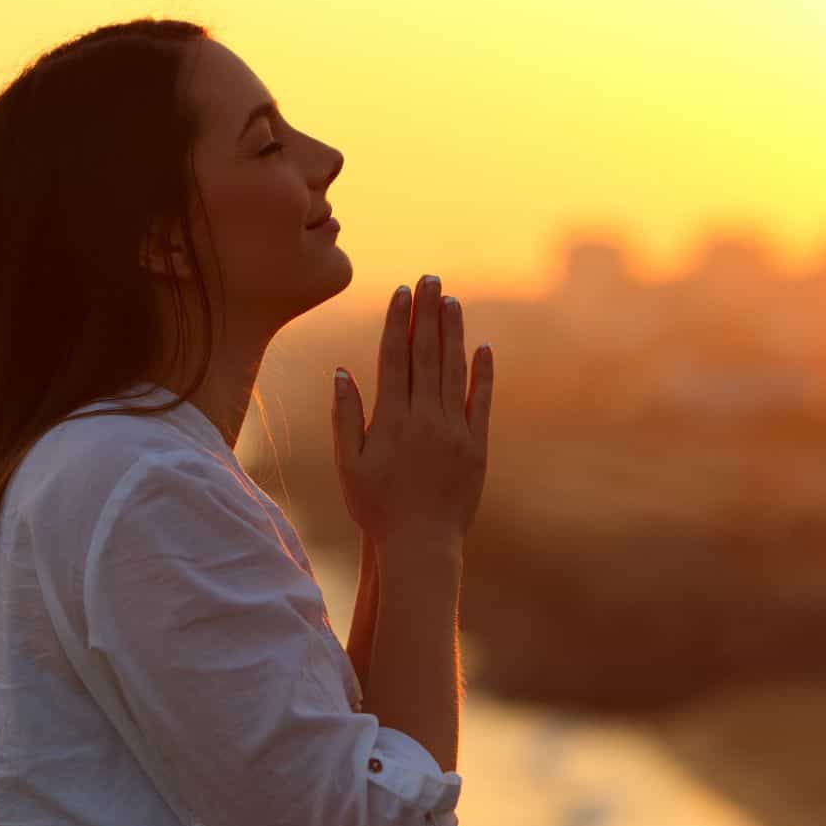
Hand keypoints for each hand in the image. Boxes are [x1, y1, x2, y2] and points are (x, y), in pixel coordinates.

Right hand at [330, 275, 492, 560]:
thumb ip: (345, 417)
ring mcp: (455, 431)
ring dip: (453, 333)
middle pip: (426, 355)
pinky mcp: (478, 447)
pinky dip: (483, 374)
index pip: (394, 359)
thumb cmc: (377, 508)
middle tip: (429, 279)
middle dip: (427, 314)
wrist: (422, 546)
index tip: (400, 292)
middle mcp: (425, 419)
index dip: (397, 322)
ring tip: (451, 300)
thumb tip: (342, 372)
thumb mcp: (348, 465)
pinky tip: (483, 348)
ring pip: (455, 371)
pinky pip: (482, 402)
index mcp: (391, 421)